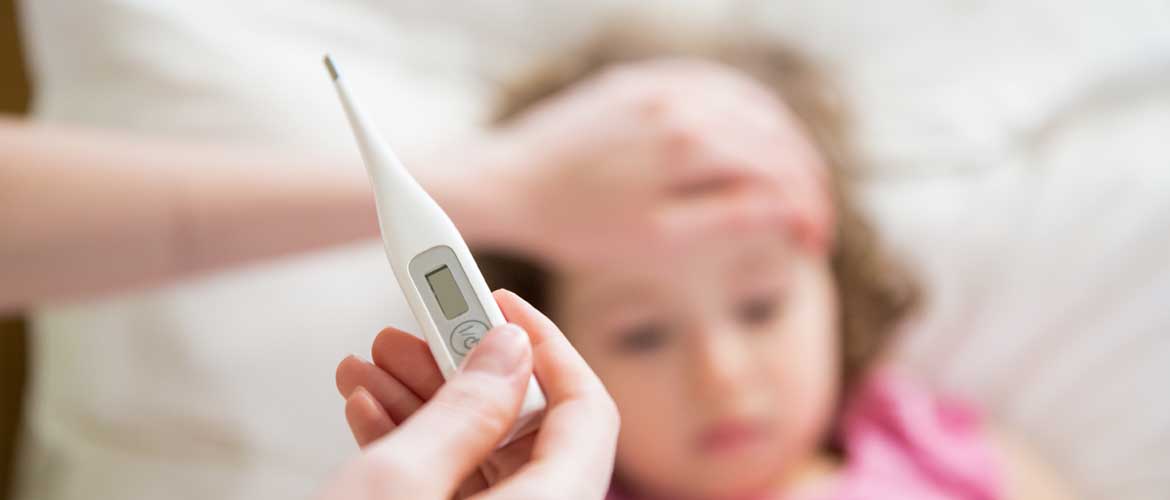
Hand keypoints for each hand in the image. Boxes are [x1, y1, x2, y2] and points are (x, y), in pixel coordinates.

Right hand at [323, 290, 619, 499]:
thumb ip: (465, 408)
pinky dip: (415, 447)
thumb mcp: (402, 482)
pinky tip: (368, 410)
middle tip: (410, 329)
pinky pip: (454, 484)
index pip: (586, 406)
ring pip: (480, 452)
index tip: (496, 299)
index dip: (544, 341)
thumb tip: (506, 348)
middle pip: (523, 424)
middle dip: (457, 368)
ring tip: (366, 365)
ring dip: (423, 403)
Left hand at [488, 58, 830, 265]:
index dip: (807, 208)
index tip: (815, 242)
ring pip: (748, 103)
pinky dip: (745, 110)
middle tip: (814, 218)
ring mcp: (659, 83)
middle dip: (805, 177)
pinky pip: (711, 83)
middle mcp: (680, 101)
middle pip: (773, 133)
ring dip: (783, 141)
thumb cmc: (579, 226)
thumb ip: (729, 220)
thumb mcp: (658, 241)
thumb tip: (789, 210)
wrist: (509, 185)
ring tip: (795, 181)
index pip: (777, 170)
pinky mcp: (638, 80)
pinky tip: (754, 136)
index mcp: (689, 144)